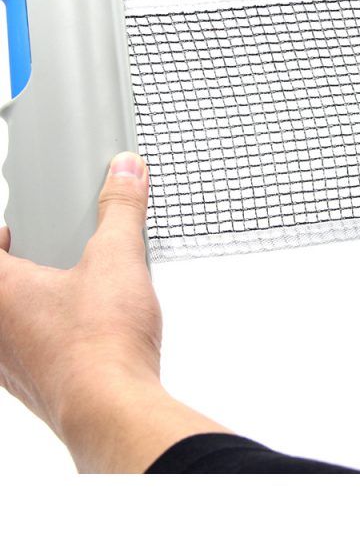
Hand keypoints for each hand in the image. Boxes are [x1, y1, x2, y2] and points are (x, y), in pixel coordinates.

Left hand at [0, 152, 229, 471]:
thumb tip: (124, 171)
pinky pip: (24, 353)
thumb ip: (121, 209)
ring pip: (6, 325)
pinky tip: (80, 333)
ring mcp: (8, 364)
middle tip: (39, 257)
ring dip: (26, 306)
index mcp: (1, 291)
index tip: (10, 231)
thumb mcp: (119, 257)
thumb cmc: (101, 343)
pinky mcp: (31, 387)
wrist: (112, 410)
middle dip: (15, 270)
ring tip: (63, 291)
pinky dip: (43, 337)